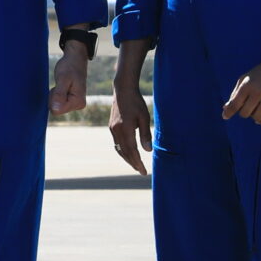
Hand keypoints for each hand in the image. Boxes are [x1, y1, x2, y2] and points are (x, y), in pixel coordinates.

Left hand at [48, 48, 87, 116]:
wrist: (75, 59)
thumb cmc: (69, 67)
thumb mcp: (62, 79)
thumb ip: (59, 95)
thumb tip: (55, 110)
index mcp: (78, 102)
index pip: (57, 110)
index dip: (53, 98)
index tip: (59, 87)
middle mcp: (79, 105)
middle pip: (56, 109)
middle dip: (54, 97)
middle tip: (60, 84)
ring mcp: (76, 104)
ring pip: (56, 106)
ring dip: (55, 95)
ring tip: (62, 84)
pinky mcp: (72, 101)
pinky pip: (58, 103)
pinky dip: (56, 95)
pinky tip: (62, 87)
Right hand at [108, 39, 151, 175]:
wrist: (123, 90)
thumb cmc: (136, 102)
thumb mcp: (144, 117)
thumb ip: (146, 134)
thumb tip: (148, 151)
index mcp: (125, 129)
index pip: (132, 151)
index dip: (138, 162)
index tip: (144, 171)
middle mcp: (116, 131)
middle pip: (124, 152)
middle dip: (133, 163)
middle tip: (141, 171)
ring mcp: (112, 129)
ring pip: (119, 149)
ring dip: (127, 158)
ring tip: (136, 165)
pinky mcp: (111, 127)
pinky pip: (116, 143)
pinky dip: (123, 151)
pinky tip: (129, 153)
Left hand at [221, 28, 260, 125]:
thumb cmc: (259, 74)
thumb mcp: (244, 79)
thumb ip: (234, 95)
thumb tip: (225, 110)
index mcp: (246, 85)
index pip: (234, 105)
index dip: (228, 113)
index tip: (225, 116)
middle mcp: (258, 92)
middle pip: (244, 113)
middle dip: (243, 112)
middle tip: (247, 106)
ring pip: (257, 118)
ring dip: (254, 116)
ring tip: (256, 109)